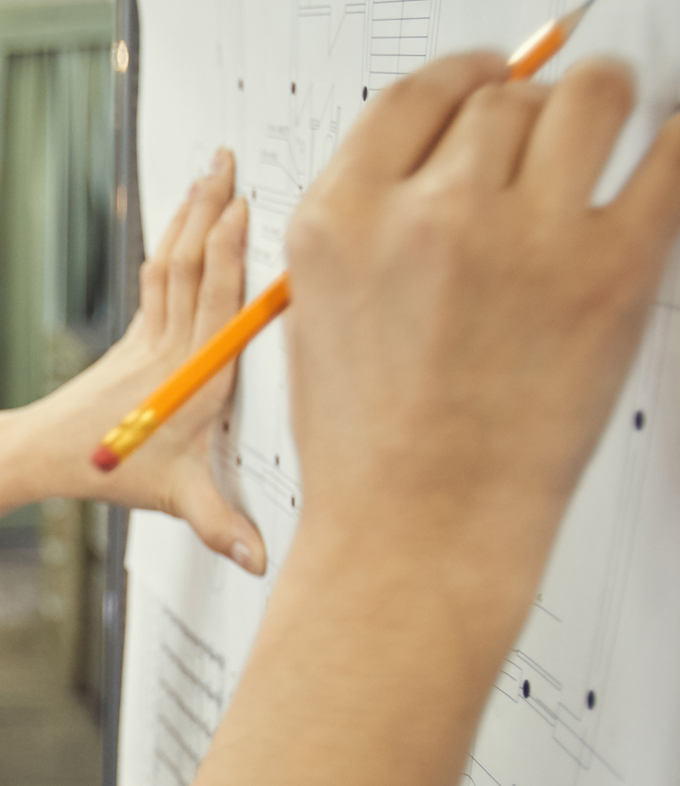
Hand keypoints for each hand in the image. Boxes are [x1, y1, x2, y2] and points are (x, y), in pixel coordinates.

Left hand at [9, 148, 266, 572]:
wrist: (38, 456)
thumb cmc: (106, 473)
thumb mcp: (174, 499)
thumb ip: (220, 525)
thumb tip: (261, 562)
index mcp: (189, 375)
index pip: (214, 299)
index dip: (229, 251)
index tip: (247, 205)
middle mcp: (169, 346)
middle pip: (191, 263)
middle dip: (210, 209)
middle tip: (227, 158)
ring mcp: (150, 336)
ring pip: (171, 262)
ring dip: (191, 214)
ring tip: (210, 169)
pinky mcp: (137, 337)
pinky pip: (159, 278)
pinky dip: (176, 241)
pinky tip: (186, 218)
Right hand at [286, 54, 679, 571]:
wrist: (420, 529)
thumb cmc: (371, 443)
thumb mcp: (322, 311)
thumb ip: (374, 224)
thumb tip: (450, 159)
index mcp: (340, 220)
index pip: (414, 95)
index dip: (464, 76)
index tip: (491, 77)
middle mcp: (425, 215)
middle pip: (503, 98)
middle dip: (531, 109)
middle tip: (553, 128)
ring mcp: (521, 237)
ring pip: (586, 100)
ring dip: (604, 101)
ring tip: (615, 122)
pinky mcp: (612, 267)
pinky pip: (669, 159)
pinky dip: (673, 145)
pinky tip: (667, 153)